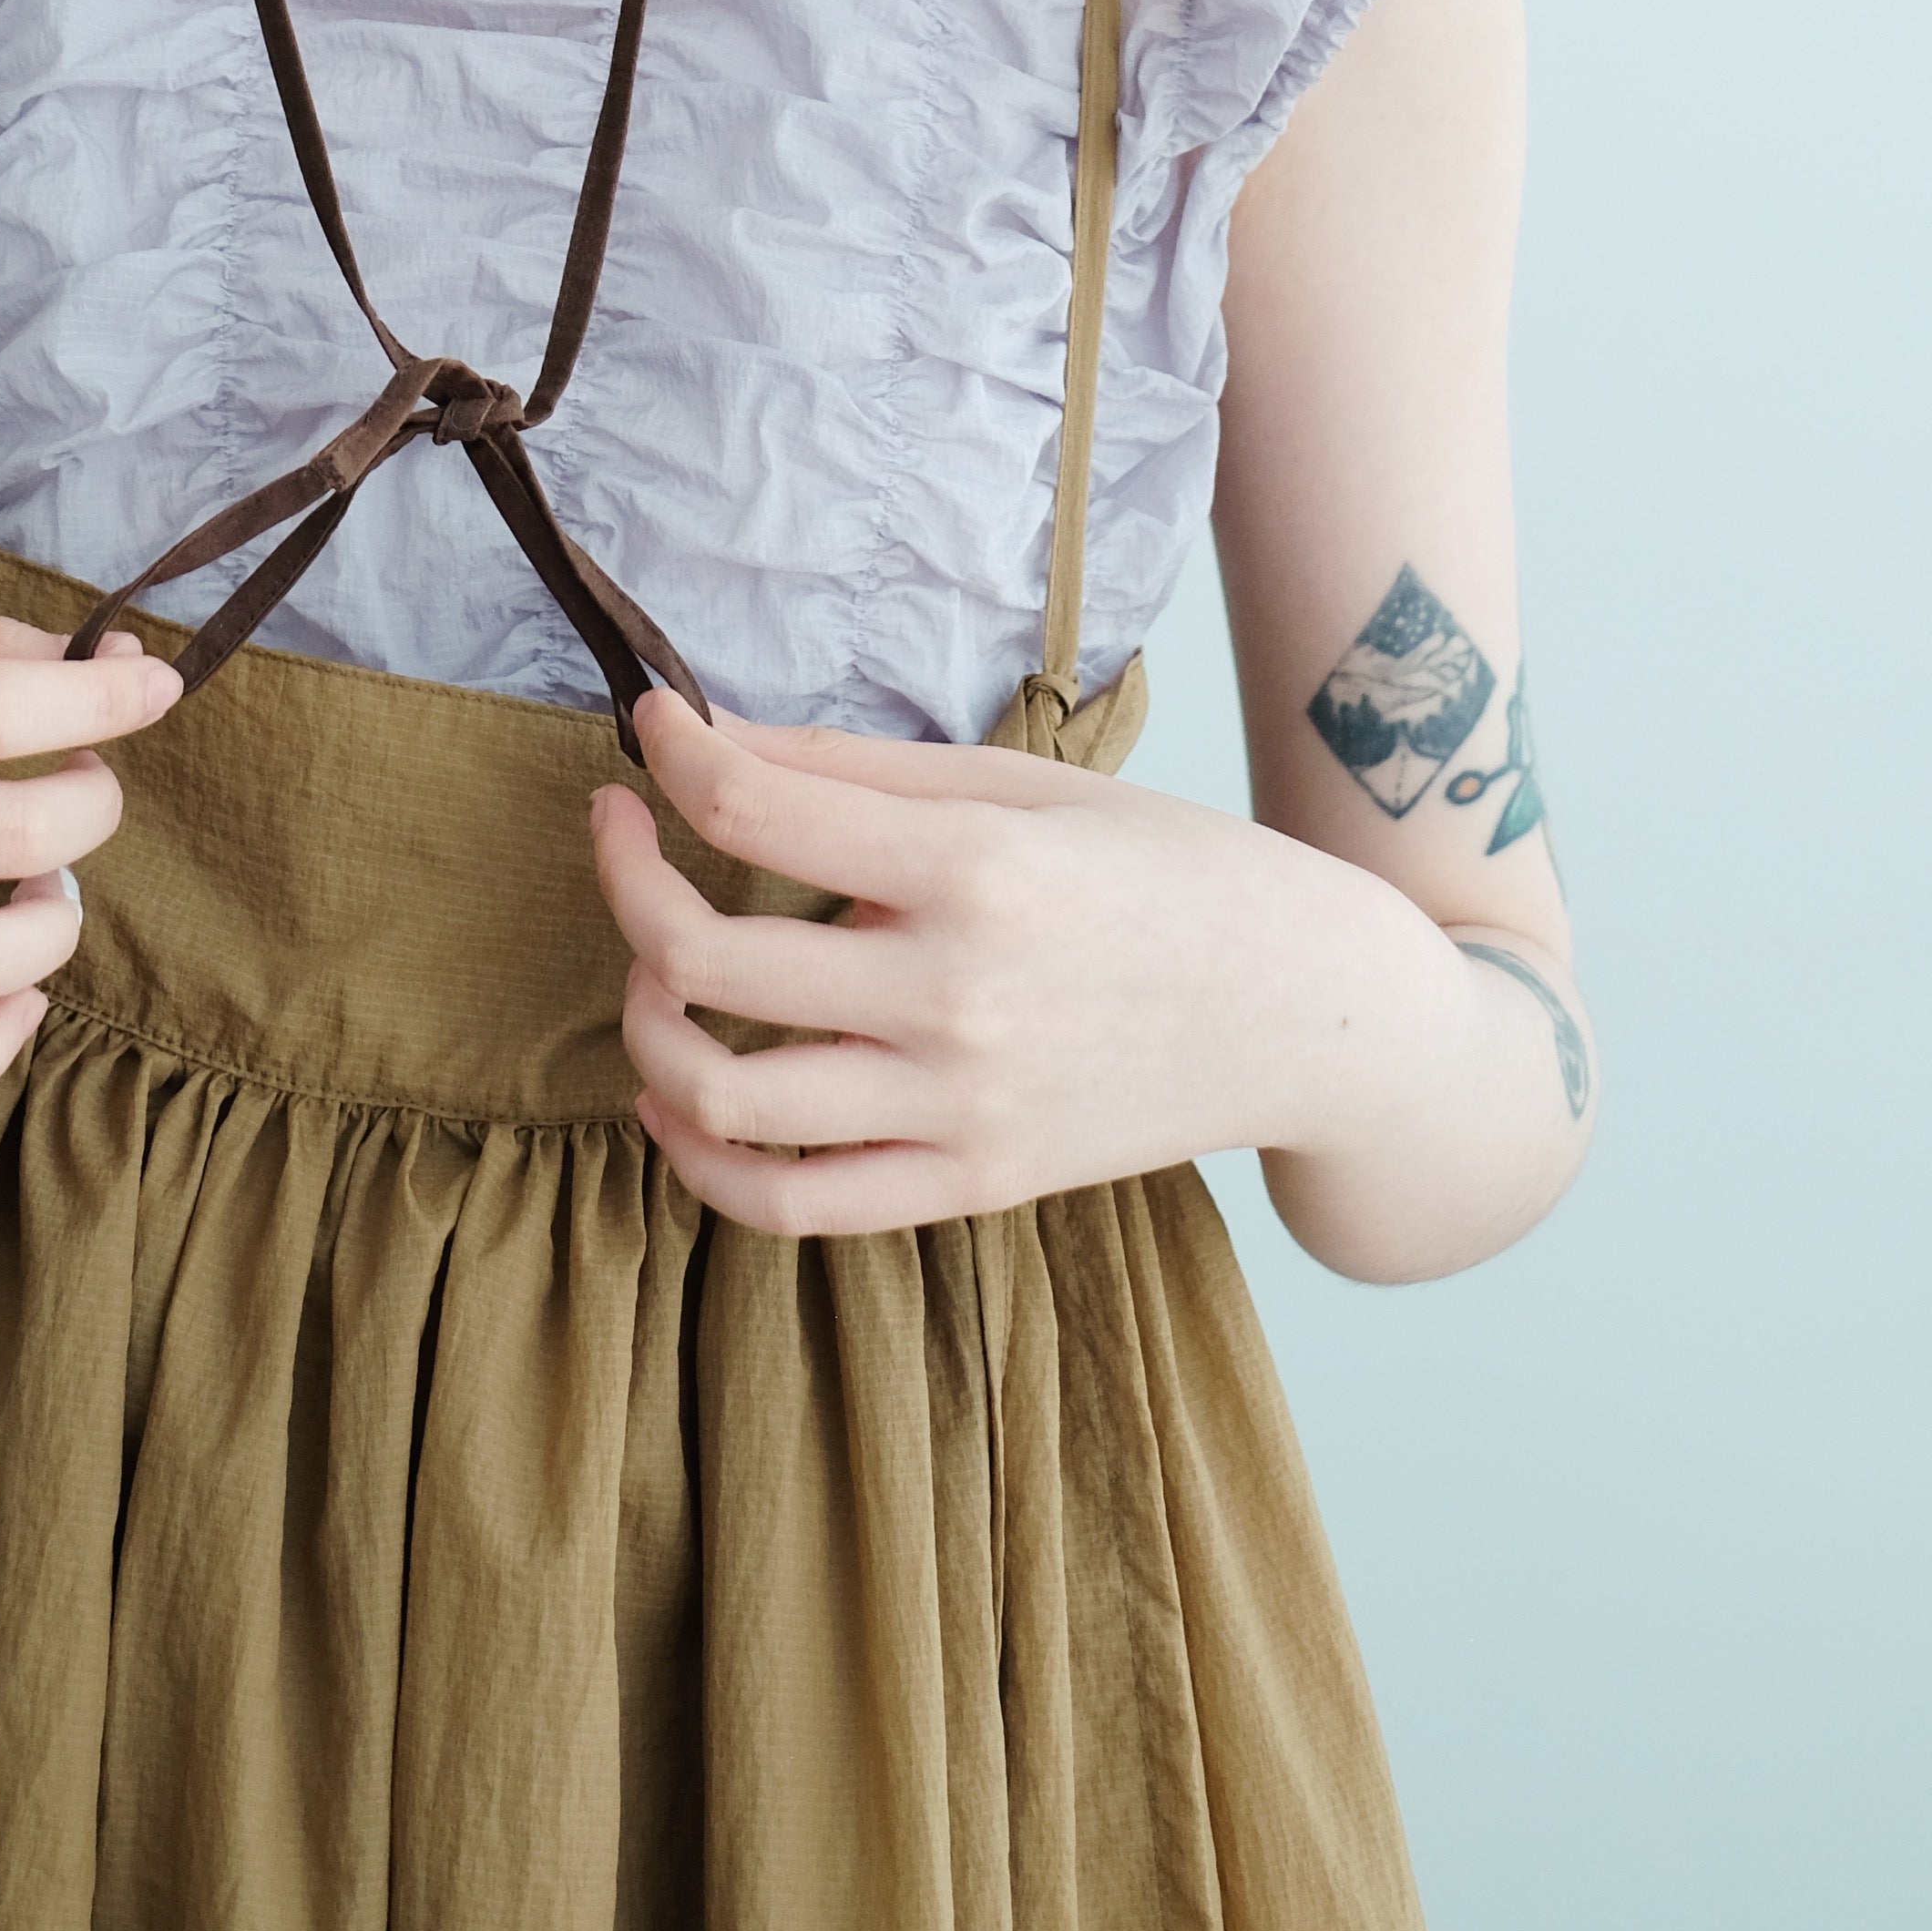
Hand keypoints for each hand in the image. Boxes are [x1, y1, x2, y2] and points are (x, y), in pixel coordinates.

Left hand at [587, 689, 1391, 1235]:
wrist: (1306, 1007)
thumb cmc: (1170, 868)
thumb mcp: (1030, 782)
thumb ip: (862, 768)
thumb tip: (715, 737)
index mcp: (978, 868)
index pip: (757, 808)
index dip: (674, 753)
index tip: (650, 726)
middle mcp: (956, 994)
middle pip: (706, 956)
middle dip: (629, 881)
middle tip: (625, 832)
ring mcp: (959, 1106)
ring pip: (722, 1093)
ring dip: (646, 1025)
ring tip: (654, 969)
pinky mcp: (970, 1185)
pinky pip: (790, 1204)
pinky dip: (701, 1159)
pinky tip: (679, 1096)